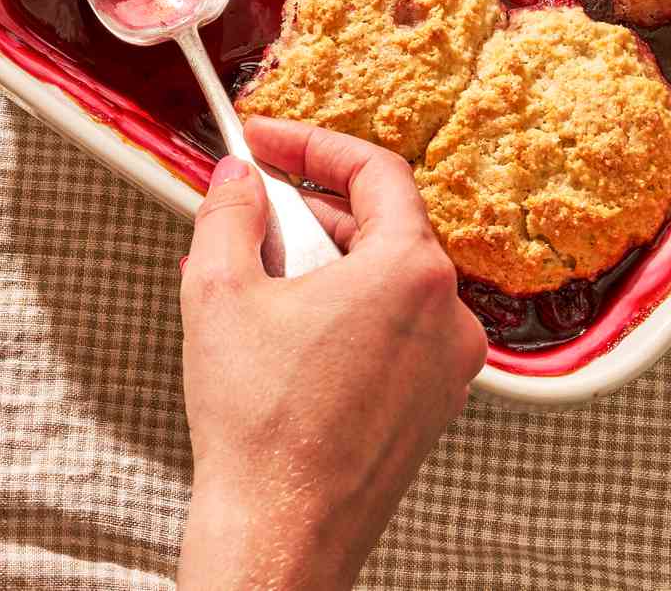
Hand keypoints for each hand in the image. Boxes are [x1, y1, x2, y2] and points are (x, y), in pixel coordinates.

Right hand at [175, 119, 486, 590]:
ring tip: (254, 277)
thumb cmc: (259, 423)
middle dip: (309, 208)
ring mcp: (449, 367)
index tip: (264, 140)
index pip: (376, 171)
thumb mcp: (219, 290)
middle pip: (383, 225)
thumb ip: (229, 213)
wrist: (281, 531)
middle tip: (247, 211)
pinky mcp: (432, 407)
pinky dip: (342, 311)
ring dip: (322, 262)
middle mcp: (451, 316)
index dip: (312, 144)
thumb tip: (238, 178)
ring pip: (387, 280)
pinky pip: (392, 330)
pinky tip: (281, 331)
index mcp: (412, 273)